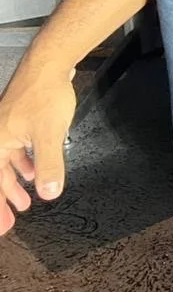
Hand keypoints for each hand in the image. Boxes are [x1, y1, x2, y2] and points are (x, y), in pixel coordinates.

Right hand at [0, 64, 75, 235]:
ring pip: (5, 163)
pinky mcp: (17, 121)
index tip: (3, 228)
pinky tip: (34, 171)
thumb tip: (49, 193)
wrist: (49, 63)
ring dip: (14, 183)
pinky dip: (23, 163)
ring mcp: (6, 129)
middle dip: (3, 200)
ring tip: (24, 201)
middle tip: (9, 222)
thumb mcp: (49, 134)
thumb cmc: (45, 96)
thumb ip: (49, 164)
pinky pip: (15, 150)